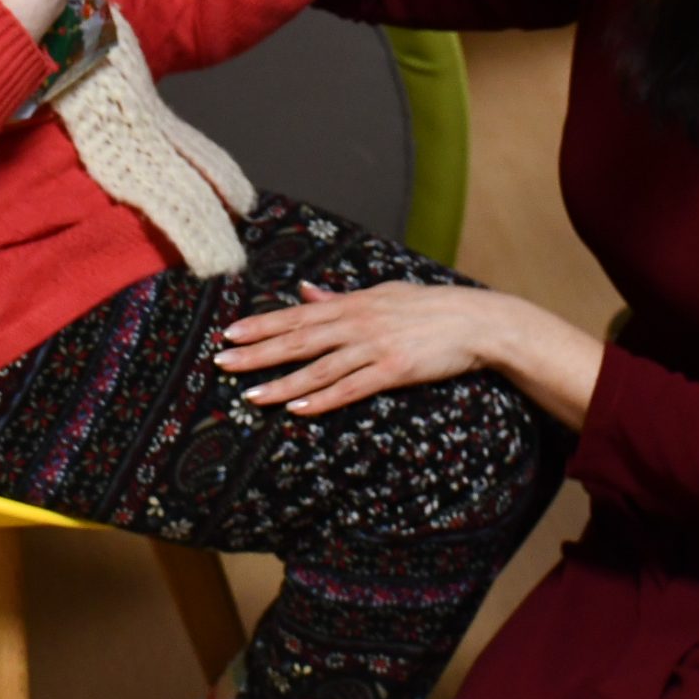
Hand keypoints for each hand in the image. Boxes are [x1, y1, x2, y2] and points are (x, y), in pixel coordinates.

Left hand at [214, 281, 522, 414]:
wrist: (476, 320)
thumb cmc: (428, 307)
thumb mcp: (382, 294)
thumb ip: (341, 296)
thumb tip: (305, 290)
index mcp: (353, 303)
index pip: (297, 314)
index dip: (262, 324)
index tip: (230, 332)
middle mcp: (358, 322)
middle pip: (298, 339)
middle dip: (258, 352)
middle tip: (222, 361)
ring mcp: (375, 347)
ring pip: (319, 368)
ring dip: (283, 383)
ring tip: (251, 395)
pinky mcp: (394, 370)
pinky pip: (352, 388)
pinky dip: (323, 398)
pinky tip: (299, 409)